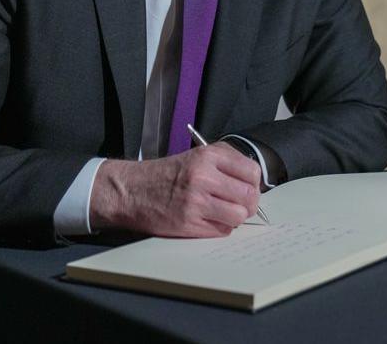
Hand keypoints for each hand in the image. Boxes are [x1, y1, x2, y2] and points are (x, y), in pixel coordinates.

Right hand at [89, 143, 261, 237]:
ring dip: (236, 218)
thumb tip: (254, 180)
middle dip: (249, 203)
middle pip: (249, 196)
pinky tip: (209, 220)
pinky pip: (222, 231)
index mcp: (208, 156)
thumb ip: (226, 163)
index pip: (252, 171)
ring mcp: (196, 202)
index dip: (255, 183)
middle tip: (240, 204)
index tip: (249, 187)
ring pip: (238, 216)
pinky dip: (221, 228)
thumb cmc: (167, 174)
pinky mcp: (188, 223)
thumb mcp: (197, 156)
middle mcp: (203, 177)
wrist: (132, 190)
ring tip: (224, 213)